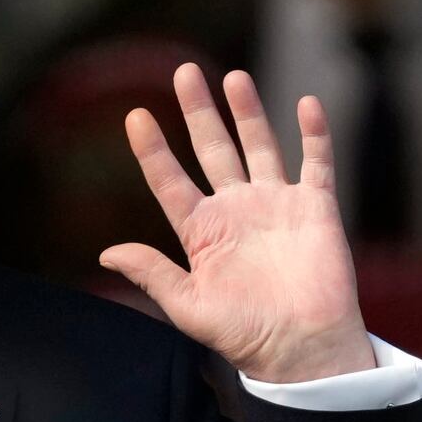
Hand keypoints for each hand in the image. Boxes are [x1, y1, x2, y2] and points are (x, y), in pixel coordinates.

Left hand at [99, 63, 374, 383]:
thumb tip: (106, 252)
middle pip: (213, 149)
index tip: (135, 116)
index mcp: (201, 231)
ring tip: (232, 77)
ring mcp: (276, 205)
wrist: (302, 350)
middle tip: (184, 71)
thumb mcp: (187, 306)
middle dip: (199, 111)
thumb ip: (152, 273)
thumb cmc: (243, 334)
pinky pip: (316, 163)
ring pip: (259, 146)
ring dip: (247, 112)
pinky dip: (314, 135)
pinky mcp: (315, 209)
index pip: (170, 180)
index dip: (152, 150)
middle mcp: (236, 210)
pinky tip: (305, 104)